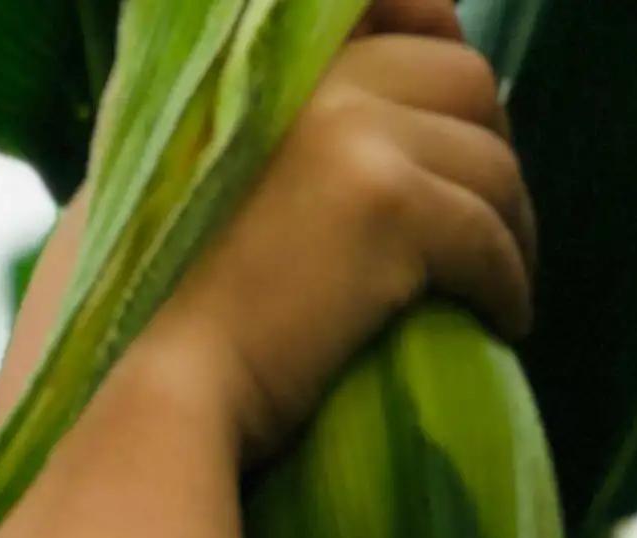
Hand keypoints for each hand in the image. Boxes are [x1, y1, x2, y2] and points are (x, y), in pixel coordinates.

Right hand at [0, 0, 533, 472]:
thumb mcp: (144, 197)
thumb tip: (256, 168)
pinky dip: (508, 281)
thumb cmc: (126, 334)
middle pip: (460, 77)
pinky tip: (504, 323)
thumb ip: (207, 149)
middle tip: (487, 217)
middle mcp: (313, 78)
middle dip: (489, 145)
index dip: (436, 43)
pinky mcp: (393, 207)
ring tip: (501, 282)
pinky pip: (489, 236)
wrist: (145, 400)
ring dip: (510, 223)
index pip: (390, 12)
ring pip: (490, 158)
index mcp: (261, 67)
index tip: (457, 111)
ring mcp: (355, 134)